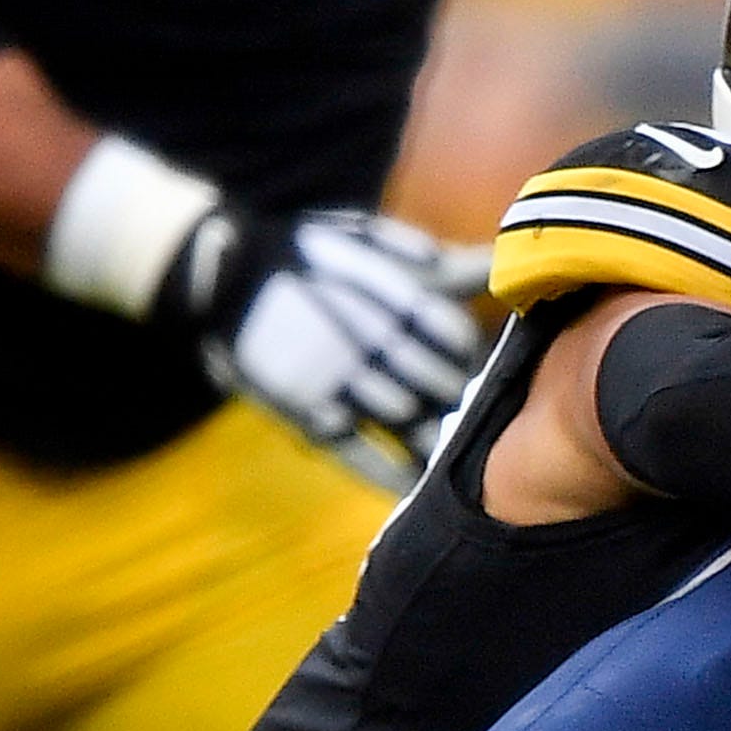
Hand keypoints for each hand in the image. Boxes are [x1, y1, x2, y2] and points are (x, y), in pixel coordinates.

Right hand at [203, 207, 488, 488]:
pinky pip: (360, 454)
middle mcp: (373, 344)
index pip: (454, 336)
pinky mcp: (310, 414)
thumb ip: (441, 263)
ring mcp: (341, 383)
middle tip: (467, 400)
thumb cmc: (310, 257)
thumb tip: (505, 263)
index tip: (471, 354)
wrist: (225, 278)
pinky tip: (416, 485)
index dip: (465, 348)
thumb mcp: (373, 244)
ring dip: (437, 435)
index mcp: (393, 297)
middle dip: (455, 390)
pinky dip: (390, 474)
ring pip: (408, 421)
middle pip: (439, 382)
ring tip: (460, 448)